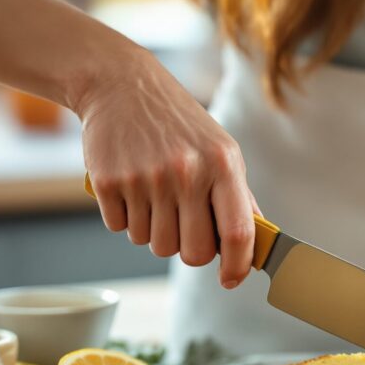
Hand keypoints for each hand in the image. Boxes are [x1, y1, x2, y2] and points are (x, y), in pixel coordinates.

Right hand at [74, 51, 258, 288]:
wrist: (121, 85)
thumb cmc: (178, 124)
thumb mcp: (220, 149)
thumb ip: (238, 197)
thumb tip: (256, 244)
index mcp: (221, 165)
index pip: (237, 233)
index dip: (237, 266)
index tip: (230, 279)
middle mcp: (185, 173)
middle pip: (193, 252)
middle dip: (189, 249)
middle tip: (183, 226)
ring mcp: (145, 178)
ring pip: (155, 245)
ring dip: (154, 231)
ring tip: (154, 195)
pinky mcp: (108, 183)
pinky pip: (122, 229)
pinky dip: (126, 217)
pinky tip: (130, 186)